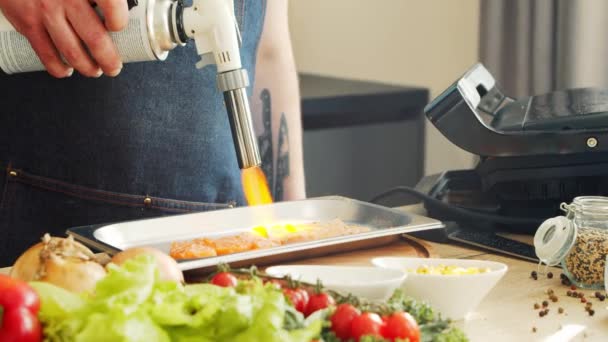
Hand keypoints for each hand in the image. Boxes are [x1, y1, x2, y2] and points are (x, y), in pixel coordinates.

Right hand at [0, 0, 127, 77]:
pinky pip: (46, 53)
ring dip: (88, 67)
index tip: (119, 27)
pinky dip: (59, 68)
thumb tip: (127, 1)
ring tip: (95, 70)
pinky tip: (67, 69)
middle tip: (114, 67)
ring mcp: (45, 11)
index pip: (112, 6)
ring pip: (72, 52)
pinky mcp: (26, 21)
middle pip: (95, 39)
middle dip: (109, 60)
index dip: (119, 21)